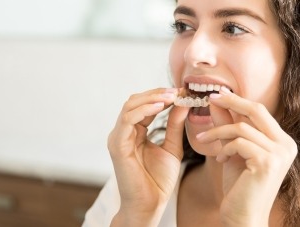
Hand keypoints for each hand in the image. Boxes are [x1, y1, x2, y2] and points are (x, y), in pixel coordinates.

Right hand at [107, 88, 188, 225]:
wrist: (151, 204)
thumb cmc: (158, 180)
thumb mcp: (172, 146)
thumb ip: (174, 125)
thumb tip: (182, 102)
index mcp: (134, 132)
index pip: (144, 105)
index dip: (162, 96)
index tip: (182, 91)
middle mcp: (123, 132)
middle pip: (135, 101)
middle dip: (156, 93)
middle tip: (177, 91)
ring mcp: (118, 138)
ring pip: (130, 106)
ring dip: (151, 98)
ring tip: (171, 96)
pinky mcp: (117, 145)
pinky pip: (128, 120)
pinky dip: (144, 110)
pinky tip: (161, 107)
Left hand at [196, 88, 297, 226]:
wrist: (243, 218)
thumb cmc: (240, 189)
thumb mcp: (232, 151)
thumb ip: (228, 127)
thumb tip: (217, 101)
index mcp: (282, 142)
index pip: (259, 111)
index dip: (237, 100)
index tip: (218, 93)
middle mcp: (286, 145)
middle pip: (256, 110)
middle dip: (230, 101)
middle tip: (209, 98)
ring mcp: (279, 153)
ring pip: (242, 127)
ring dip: (217, 131)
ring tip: (203, 140)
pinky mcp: (267, 162)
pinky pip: (239, 142)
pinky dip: (224, 148)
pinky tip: (220, 160)